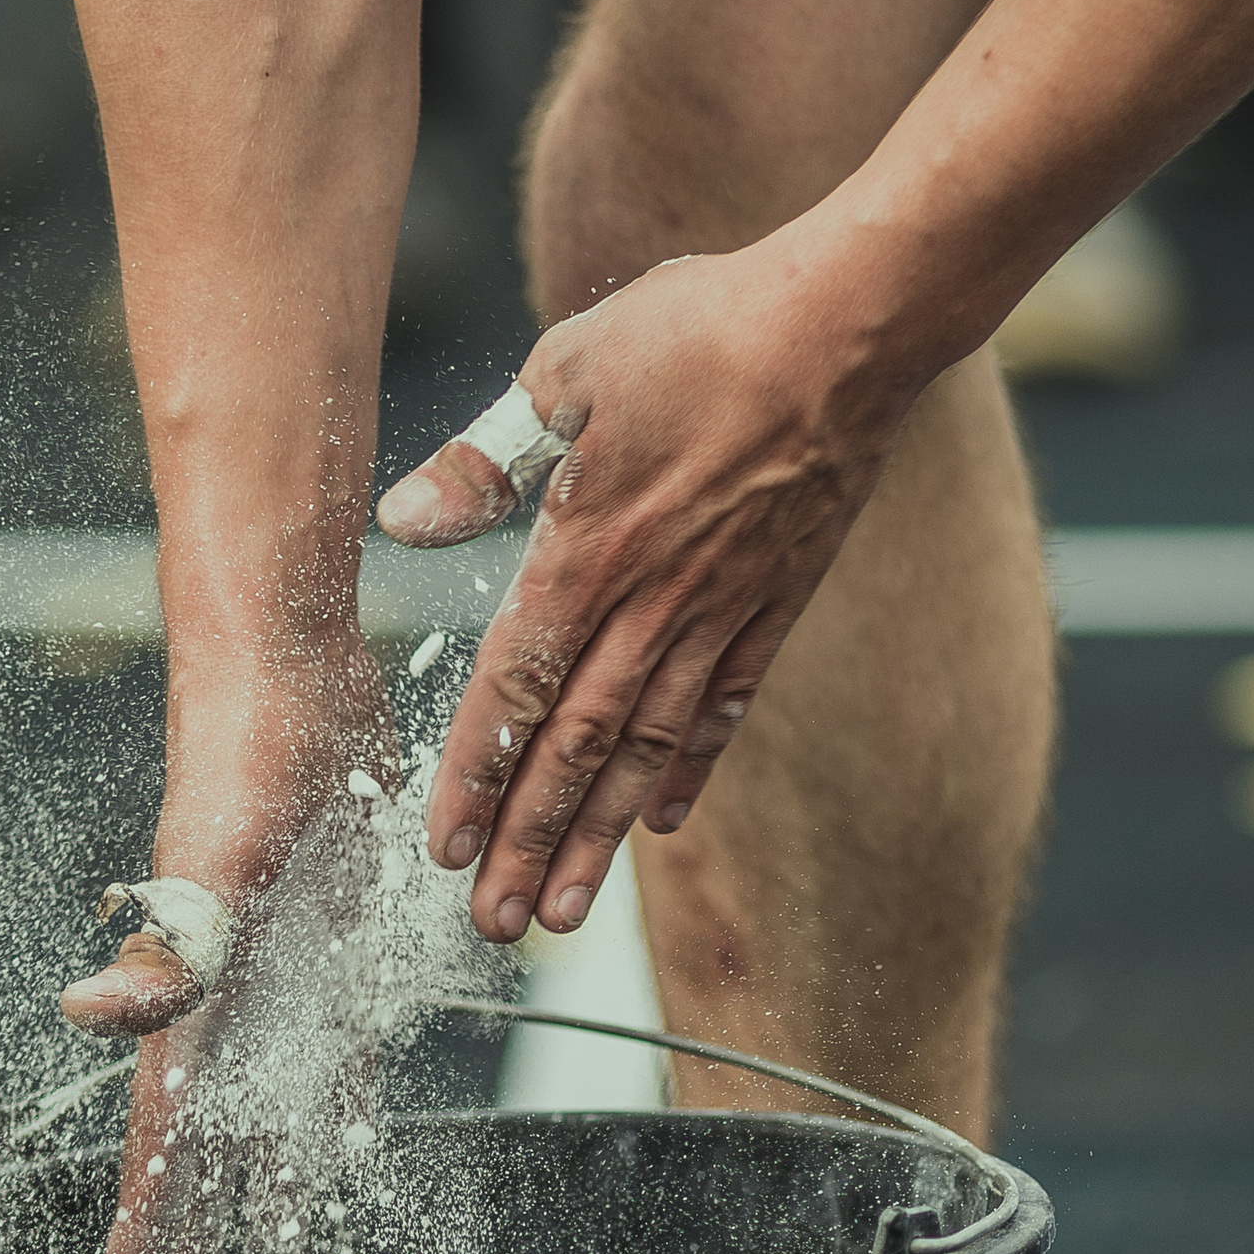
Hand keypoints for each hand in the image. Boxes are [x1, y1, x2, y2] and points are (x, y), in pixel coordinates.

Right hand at [59, 624, 395, 1253]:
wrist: (290, 673)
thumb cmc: (242, 753)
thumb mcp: (211, 856)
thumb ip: (166, 947)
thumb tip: (84, 1018)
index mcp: (191, 994)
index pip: (159, 1132)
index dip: (143, 1214)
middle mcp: (230, 1003)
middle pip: (211, 1144)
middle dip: (202, 1228)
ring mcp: (282, 984)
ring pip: (273, 1115)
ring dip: (271, 1186)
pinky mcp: (334, 954)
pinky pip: (335, 1058)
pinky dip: (332, 1116)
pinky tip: (344, 1156)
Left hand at [375, 239, 907, 942]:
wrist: (850, 326)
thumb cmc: (702, 328)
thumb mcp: (566, 371)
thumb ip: (486, 460)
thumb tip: (403, 520)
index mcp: (590, 551)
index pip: (517, 688)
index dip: (478, 776)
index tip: (447, 852)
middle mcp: (656, 602)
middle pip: (579, 748)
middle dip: (531, 843)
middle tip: (497, 927)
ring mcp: (725, 609)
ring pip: (649, 748)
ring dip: (601, 835)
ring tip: (566, 912)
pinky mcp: (779, 598)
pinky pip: (726, 705)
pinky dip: (690, 768)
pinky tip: (660, 819)